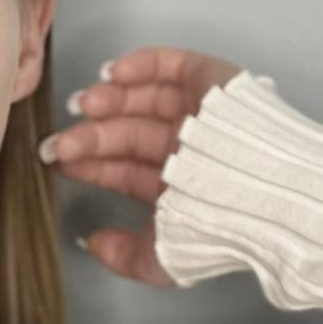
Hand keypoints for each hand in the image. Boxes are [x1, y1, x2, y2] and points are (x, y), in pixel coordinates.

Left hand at [44, 46, 243, 286]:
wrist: (263, 196)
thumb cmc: (222, 229)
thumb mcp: (163, 258)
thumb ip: (123, 255)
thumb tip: (91, 242)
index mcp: (177, 186)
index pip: (125, 170)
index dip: (91, 164)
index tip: (59, 161)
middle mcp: (187, 149)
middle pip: (129, 134)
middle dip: (92, 135)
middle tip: (63, 140)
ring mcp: (202, 115)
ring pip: (146, 98)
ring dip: (112, 98)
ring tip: (86, 105)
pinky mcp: (217, 83)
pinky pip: (175, 66)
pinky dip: (142, 65)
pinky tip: (112, 75)